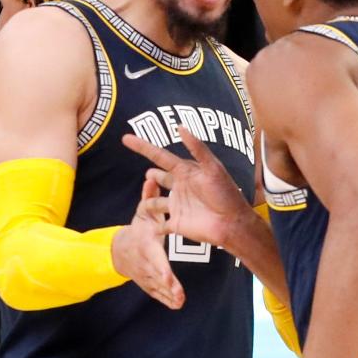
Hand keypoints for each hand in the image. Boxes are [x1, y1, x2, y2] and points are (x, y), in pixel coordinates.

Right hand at [111, 177, 184, 308]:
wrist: (119, 250)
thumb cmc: (138, 229)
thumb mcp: (142, 213)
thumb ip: (149, 197)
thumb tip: (151, 178)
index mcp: (145, 245)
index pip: (154, 257)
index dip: (161, 268)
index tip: (167, 276)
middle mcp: (144, 262)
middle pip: (156, 276)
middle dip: (167, 286)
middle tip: (179, 296)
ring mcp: (145, 274)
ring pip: (156, 287)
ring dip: (168, 295)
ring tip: (180, 301)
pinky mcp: (147, 282)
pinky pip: (156, 292)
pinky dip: (165, 299)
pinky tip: (177, 305)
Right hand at [122, 126, 250, 250]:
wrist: (232, 224)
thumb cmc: (225, 194)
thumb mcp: (212, 168)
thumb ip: (197, 148)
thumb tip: (180, 127)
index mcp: (186, 172)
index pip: (161, 157)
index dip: (143, 147)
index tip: (126, 138)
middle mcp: (180, 188)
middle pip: (160, 179)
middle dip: (153, 176)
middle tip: (148, 174)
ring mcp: (177, 206)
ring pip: (156, 202)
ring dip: (150, 201)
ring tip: (145, 201)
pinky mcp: (177, 224)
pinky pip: (160, 225)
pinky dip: (153, 227)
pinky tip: (147, 230)